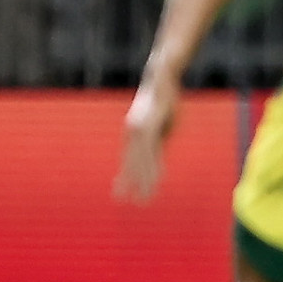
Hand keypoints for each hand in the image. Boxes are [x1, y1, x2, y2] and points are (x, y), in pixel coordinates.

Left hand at [114, 76, 178, 203]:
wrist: (161, 79)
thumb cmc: (163, 99)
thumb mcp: (160, 122)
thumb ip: (158, 138)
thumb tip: (157, 150)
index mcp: (132, 133)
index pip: (127, 160)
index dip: (123, 177)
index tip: (119, 193)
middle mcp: (132, 134)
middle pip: (131, 164)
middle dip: (129, 184)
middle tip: (125, 202)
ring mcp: (140, 131)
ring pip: (141, 163)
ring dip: (143, 183)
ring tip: (144, 199)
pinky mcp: (150, 128)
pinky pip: (153, 153)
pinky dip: (154, 168)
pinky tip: (155, 180)